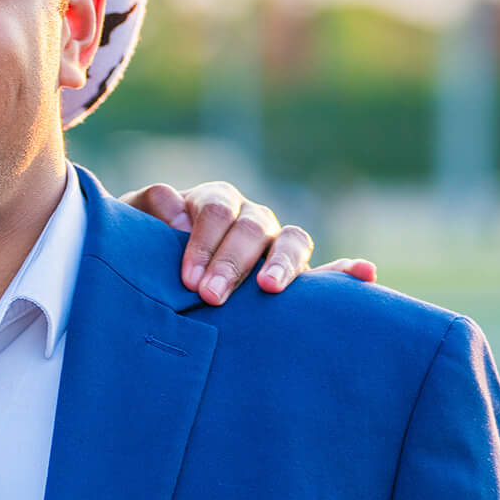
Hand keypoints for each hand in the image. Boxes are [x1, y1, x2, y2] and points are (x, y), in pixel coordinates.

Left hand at [123, 181, 376, 305]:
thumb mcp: (134, 226)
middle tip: (211, 295)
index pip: (217, 212)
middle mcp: (249, 219)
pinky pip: (326, 270)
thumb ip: (148, 210)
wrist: (151, 277)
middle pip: (253, 228)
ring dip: (283, 264)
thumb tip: (177, 211)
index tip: (188, 278)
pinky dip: (345, 270)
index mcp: (214, 204)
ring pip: (292, 241)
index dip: (203, 242)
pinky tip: (365, 274)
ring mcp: (275, 246)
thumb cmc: (142, 252)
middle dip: (232, 262)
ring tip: (270, 288)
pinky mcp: (292, 275)